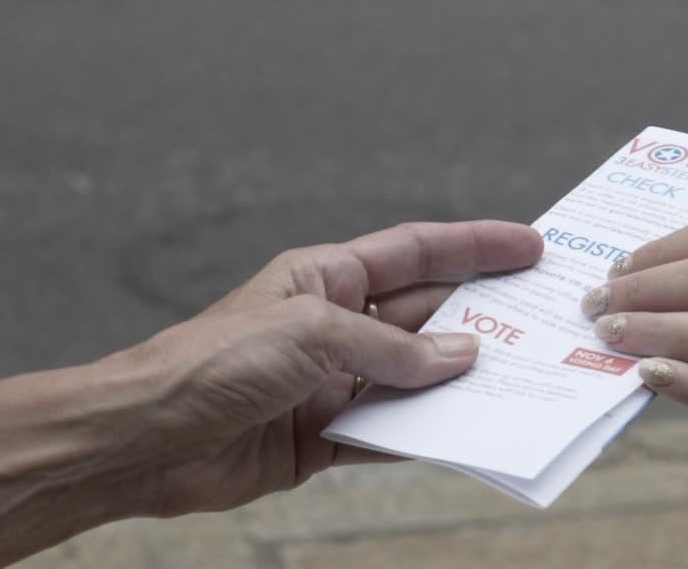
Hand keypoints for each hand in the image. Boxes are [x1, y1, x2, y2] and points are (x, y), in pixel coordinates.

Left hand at [108, 220, 542, 516]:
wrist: (144, 440)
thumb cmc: (209, 363)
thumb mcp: (311, 336)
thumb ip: (392, 350)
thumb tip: (461, 358)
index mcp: (327, 278)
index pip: (417, 253)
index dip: (476, 247)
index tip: (529, 247)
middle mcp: (336, 325)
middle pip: (426, 316)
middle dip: (482, 318)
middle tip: (543, 322)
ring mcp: (333, 381)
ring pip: (417, 376)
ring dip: (461, 381)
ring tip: (520, 381)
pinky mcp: (325, 434)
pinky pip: (391, 431)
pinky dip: (427, 433)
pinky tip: (465, 433)